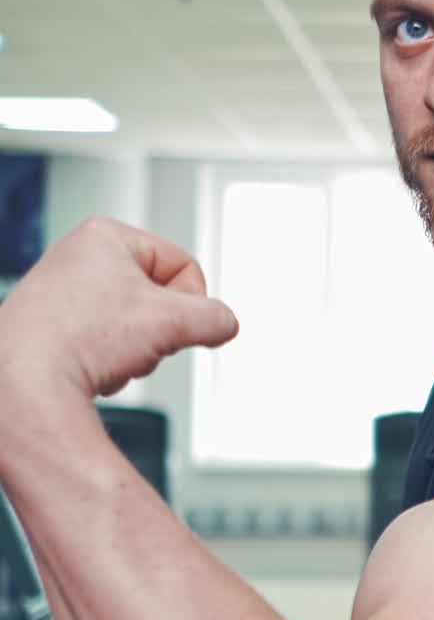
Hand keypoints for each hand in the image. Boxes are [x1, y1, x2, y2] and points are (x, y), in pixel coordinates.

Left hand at [0, 216, 238, 397]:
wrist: (21, 384)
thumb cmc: (78, 340)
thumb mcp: (172, 322)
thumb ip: (216, 318)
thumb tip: (226, 324)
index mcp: (105, 235)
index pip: (185, 266)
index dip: (190, 302)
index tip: (169, 324)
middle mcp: (80, 255)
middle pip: (161, 295)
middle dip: (158, 329)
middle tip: (135, 341)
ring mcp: (64, 289)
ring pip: (137, 321)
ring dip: (137, 348)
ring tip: (109, 356)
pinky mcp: (54, 321)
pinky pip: (109, 338)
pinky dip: (111, 357)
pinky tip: (92, 366)